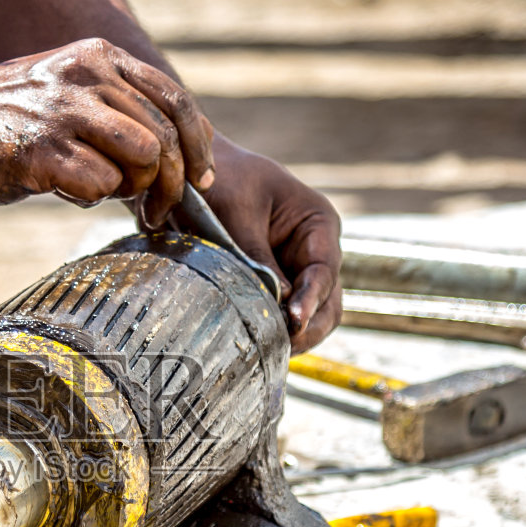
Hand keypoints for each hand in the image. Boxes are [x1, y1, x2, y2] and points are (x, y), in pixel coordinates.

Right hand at [0, 38, 214, 223]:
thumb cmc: (3, 120)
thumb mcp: (64, 92)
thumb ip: (114, 110)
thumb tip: (174, 154)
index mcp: (99, 57)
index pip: (176, 100)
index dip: (198, 145)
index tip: (200, 178)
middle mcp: (87, 75)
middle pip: (166, 135)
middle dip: (174, 183)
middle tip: (158, 212)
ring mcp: (64, 111)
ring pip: (145, 157)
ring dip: (136, 190)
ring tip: (111, 198)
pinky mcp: (41, 150)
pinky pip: (101, 185)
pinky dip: (91, 198)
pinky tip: (64, 191)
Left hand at [182, 138, 342, 352]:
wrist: (196, 176)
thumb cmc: (222, 181)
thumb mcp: (236, 214)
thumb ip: (256, 257)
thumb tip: (277, 302)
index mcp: (318, 224)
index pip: (325, 270)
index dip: (311, 299)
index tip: (294, 320)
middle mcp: (316, 251)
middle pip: (328, 302)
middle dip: (308, 327)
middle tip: (278, 346)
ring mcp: (297, 272)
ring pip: (311, 317)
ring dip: (292, 335)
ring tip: (266, 349)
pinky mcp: (275, 287)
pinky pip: (282, 317)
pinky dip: (273, 331)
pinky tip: (255, 343)